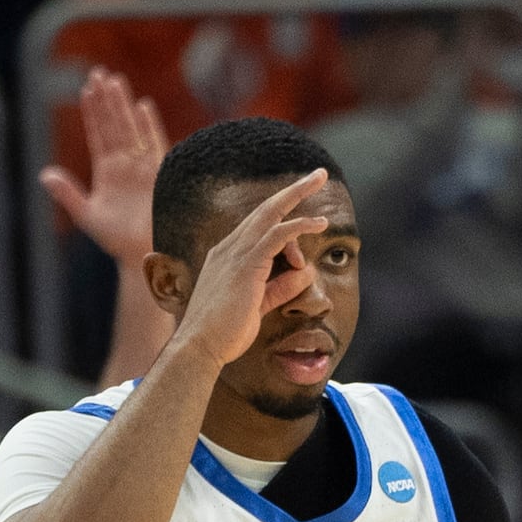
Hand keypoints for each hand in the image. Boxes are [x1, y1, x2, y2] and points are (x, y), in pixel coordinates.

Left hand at [40, 68, 165, 263]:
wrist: (141, 255)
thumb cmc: (116, 240)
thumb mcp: (86, 215)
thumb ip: (67, 193)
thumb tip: (44, 174)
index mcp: (107, 171)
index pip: (97, 134)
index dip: (92, 112)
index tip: (86, 89)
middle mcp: (124, 164)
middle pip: (113, 124)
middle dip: (106, 100)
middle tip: (98, 73)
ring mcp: (141, 166)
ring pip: (130, 129)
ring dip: (122, 106)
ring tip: (114, 81)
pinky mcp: (158, 174)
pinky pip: (153, 145)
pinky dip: (148, 127)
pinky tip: (142, 107)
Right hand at [175, 170, 330, 366]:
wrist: (200, 346)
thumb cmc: (223, 333)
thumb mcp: (257, 306)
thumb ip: (279, 288)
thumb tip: (305, 272)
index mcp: (226, 257)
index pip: (257, 228)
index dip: (284, 218)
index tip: (308, 220)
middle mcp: (228, 249)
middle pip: (265, 209)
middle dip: (293, 189)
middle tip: (317, 174)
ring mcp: (236, 253)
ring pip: (272, 212)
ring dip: (298, 194)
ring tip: (321, 181)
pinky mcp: (247, 264)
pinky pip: (279, 234)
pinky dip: (300, 225)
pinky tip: (320, 223)